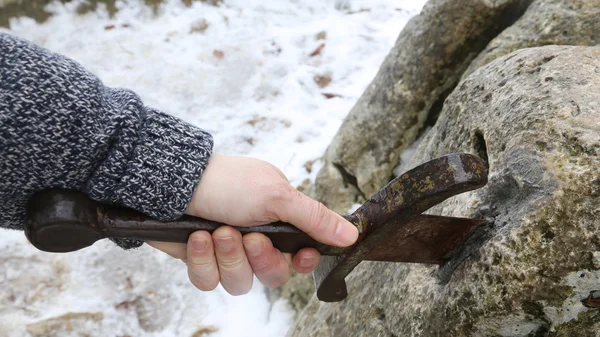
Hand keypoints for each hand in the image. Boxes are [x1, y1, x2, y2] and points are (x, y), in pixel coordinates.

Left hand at [147, 153, 358, 294]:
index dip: (300, 262)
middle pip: (272, 275)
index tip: (299, 255)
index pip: (300, 256)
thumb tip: (353, 234)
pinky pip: (209, 281)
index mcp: (279, 222)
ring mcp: (228, 252)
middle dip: (259, 258)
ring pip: (239, 283)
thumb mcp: (278, 197)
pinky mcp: (202, 262)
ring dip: (228, 256)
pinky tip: (197, 238)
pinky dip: (203, 260)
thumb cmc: (228, 182)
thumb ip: (315, 219)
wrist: (174, 182)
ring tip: (216, 231)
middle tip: (248, 237)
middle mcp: (256, 240)